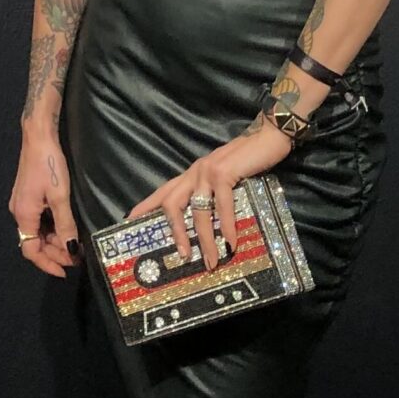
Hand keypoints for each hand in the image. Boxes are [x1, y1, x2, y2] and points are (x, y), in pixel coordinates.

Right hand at [10, 126, 79, 278]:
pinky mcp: (28, 196)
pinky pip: (39, 220)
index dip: (47, 263)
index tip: (65, 271)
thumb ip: (65, 224)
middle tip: (77, 256)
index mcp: (23, 215)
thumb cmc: (49, 164)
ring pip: (38, 232)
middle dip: (55, 252)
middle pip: (34, 242)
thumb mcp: (60, 196)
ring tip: (75, 244)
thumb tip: (70, 249)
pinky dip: (52, 228)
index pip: (30, 251)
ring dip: (55, 240)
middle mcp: (19, 212)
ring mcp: (22, 204)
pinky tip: (66, 227)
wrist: (38, 136)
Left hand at [127, 119, 290, 271]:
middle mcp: (194, 173)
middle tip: (183, 255)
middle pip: (171, 203)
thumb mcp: (223, 177)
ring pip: (198, 211)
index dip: (145, 207)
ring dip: (205, 239)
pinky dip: (226, 226)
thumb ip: (212, 193)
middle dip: (175, 232)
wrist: (268, 137)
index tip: (129, 222)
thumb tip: (209, 224)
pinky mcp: (225, 173)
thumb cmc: (248, 160)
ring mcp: (207, 172)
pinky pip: (221, 205)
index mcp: (191, 175)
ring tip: (213, 260)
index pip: (162, 192)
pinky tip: (231, 242)